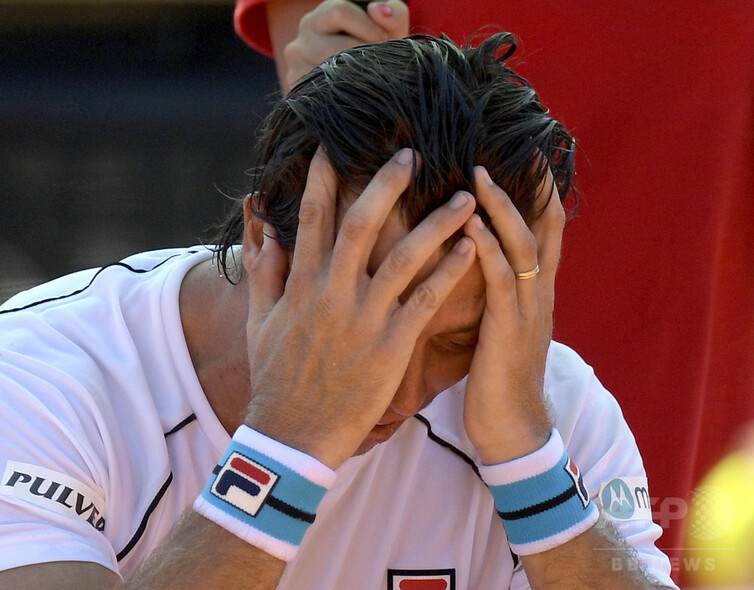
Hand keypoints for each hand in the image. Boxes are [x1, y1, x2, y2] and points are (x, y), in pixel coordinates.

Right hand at [243, 147, 475, 468]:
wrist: (292, 435)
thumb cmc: (275, 377)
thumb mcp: (259, 321)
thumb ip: (262, 270)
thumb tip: (262, 225)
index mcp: (300, 284)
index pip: (313, 218)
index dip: (324, 178)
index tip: (335, 146)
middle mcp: (332, 293)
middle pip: (362, 224)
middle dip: (386, 183)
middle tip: (411, 152)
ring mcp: (364, 319)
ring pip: (405, 257)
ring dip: (437, 222)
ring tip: (466, 196)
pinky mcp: (392, 346)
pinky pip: (427, 300)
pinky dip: (450, 271)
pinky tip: (472, 247)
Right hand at [282, 0, 408, 91]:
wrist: (362, 92)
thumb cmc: (377, 54)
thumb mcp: (389, 30)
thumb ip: (393, 14)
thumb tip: (378, 10)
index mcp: (322, 16)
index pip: (339, 11)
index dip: (367, 28)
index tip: (384, 41)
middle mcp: (303, 37)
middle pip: (334, 45)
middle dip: (363, 57)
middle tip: (378, 67)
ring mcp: (295, 64)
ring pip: (327, 72)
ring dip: (354, 78)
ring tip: (367, 81)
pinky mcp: (296, 90)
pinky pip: (320, 92)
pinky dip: (341, 94)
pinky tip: (351, 95)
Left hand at [462, 167, 564, 463]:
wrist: (512, 429)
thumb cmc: (499, 379)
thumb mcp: (503, 328)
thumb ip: (497, 295)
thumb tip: (476, 265)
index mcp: (535, 292)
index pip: (543, 230)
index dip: (539, 192)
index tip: (527, 155)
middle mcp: (538, 293)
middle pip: (543, 226)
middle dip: (531, 185)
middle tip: (518, 145)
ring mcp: (526, 309)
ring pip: (521, 245)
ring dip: (501, 207)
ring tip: (479, 173)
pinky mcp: (508, 329)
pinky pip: (501, 279)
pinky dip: (487, 248)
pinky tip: (470, 224)